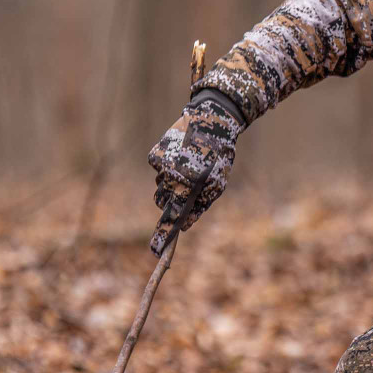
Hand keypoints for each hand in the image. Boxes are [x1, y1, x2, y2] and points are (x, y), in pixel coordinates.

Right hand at [148, 90, 244, 255]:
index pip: (171, 217)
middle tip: (186, 193)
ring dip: (170, 185)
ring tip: (188, 169)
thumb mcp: (217, 185)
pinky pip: (157, 170)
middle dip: (171, 203)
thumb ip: (200, 207)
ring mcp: (159, 165)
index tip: (155, 250)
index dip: (163, 236)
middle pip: (162, 203)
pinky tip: (180, 157)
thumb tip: (184, 226)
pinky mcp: (153, 154)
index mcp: (188, 186)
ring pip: (159, 186)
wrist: (210, 121)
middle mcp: (170, 176)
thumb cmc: (219, 157)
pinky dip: (166, 168)